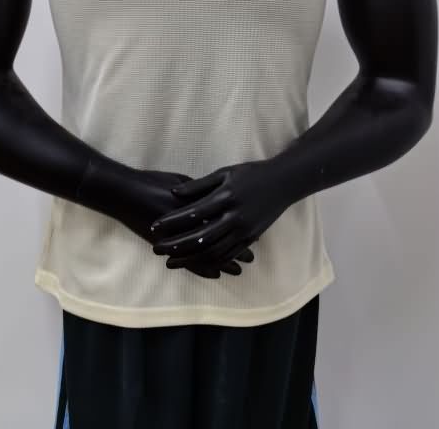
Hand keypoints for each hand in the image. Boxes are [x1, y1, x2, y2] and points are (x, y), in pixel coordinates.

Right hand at [74, 156, 254, 278]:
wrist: (124, 192)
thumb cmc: (151, 182)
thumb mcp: (179, 182)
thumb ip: (198, 194)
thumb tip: (217, 201)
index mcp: (193, 205)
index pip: (222, 220)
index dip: (238, 229)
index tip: (254, 236)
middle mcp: (186, 224)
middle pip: (217, 240)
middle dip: (235, 250)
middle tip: (250, 258)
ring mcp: (175, 237)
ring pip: (204, 255)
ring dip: (221, 262)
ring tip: (237, 270)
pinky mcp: (164, 246)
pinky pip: (187, 262)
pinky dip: (202, 269)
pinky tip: (214, 274)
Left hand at [150, 160, 292, 269]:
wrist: (284, 182)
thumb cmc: (251, 173)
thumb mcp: (224, 173)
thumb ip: (199, 185)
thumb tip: (174, 193)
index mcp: (227, 197)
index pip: (194, 213)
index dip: (173, 221)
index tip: (155, 226)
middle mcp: (236, 217)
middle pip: (201, 237)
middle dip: (177, 245)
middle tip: (157, 249)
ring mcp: (244, 230)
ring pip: (214, 251)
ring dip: (191, 259)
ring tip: (170, 262)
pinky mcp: (250, 238)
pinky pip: (228, 255)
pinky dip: (210, 263)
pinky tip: (195, 265)